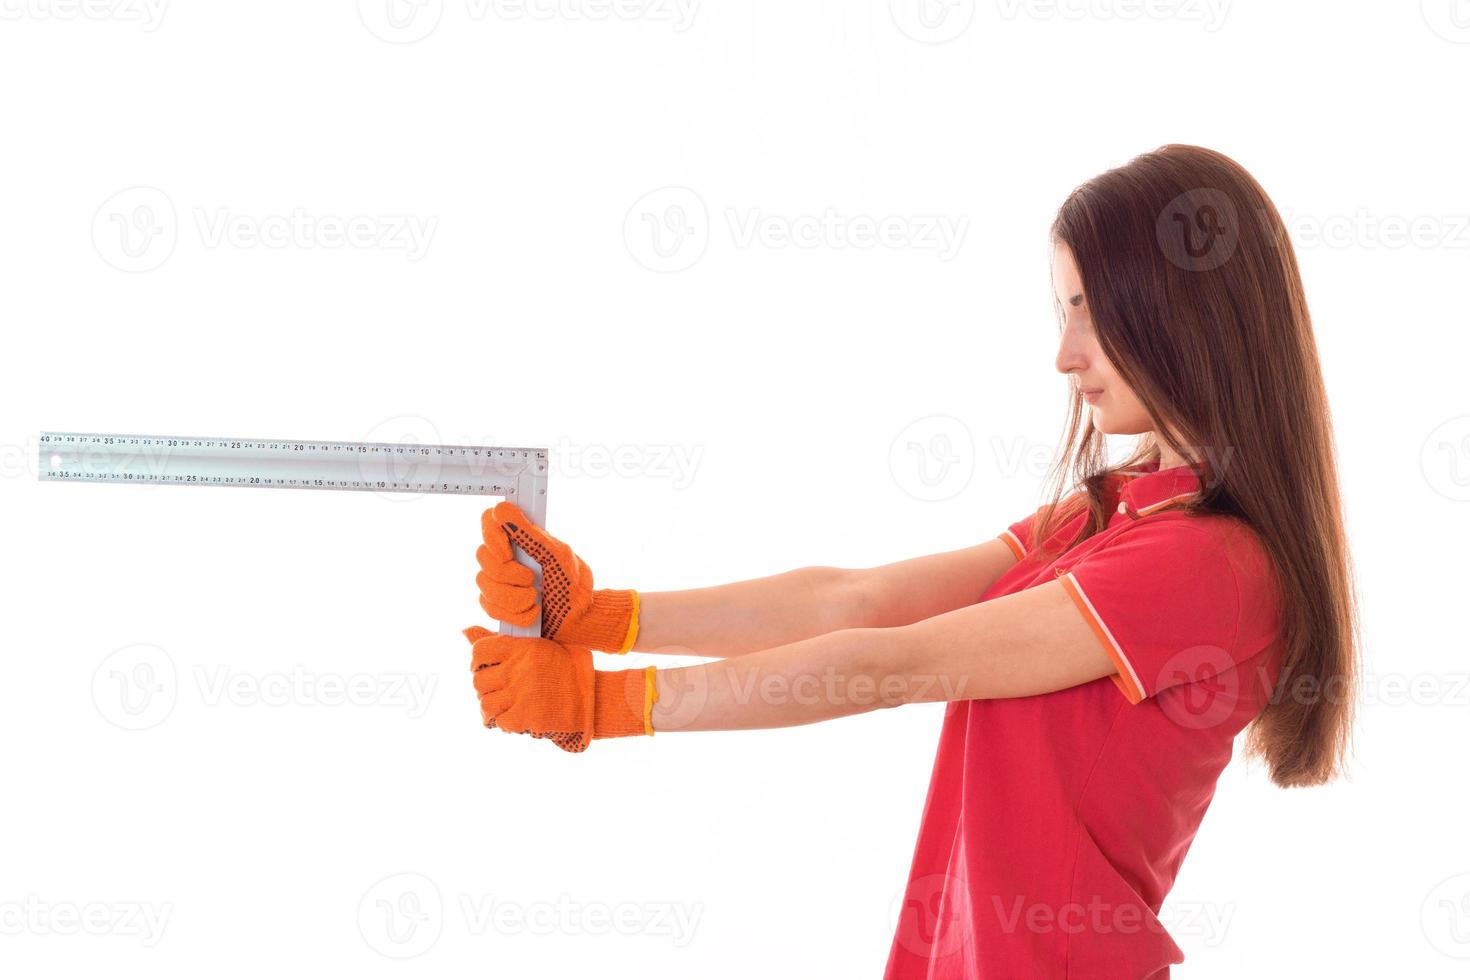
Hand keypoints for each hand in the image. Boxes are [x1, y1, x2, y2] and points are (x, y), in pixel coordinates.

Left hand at [463, 626, 656, 751]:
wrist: (594, 698)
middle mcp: (518, 670)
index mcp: (522, 648)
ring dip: (492, 706)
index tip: (486, 667)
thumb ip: (503, 642)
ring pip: (485, 703)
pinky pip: (499, 722)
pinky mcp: (525, 717)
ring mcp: (521, 695)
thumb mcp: (540, 646)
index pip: (480, 650)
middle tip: (500, 689)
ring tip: (505, 704)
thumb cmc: (567, 669)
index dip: (477, 660)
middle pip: (478, 680)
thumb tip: (463, 631)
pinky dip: (504, 721)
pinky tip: (516, 716)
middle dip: (485, 686)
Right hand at [476, 500, 639, 652]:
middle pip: (483, 555)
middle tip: (532, 580)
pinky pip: (489, 606)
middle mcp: (504, 555)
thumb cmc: (570, 582)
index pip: (489, 520)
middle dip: (510, 573)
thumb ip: (529, 534)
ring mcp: (497, 579)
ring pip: (484, 582)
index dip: (492, 534)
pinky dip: (514, 613)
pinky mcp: (495, 603)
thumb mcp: (556, 555)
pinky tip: (532, 613)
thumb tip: (503, 510)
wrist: (577, 618)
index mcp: (520, 536)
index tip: (507, 551)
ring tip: (535, 599)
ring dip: (514, 596)